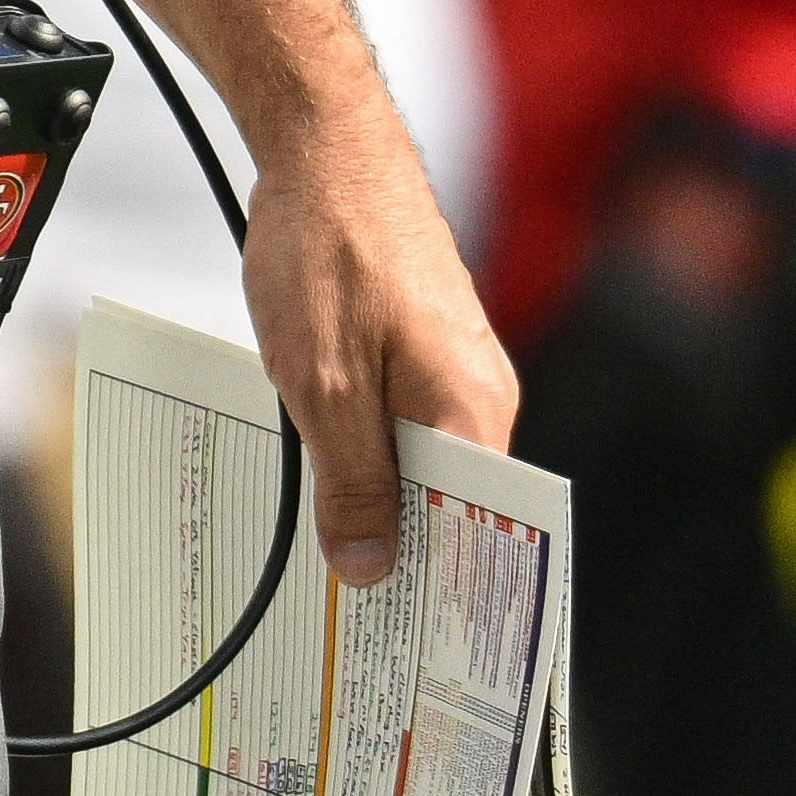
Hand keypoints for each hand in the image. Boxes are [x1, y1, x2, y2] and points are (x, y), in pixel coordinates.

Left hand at [237, 102, 514, 588]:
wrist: (322, 145)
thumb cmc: (329, 248)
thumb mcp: (322, 384)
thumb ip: (352, 481)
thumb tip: (370, 568)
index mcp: (473, 412)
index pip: (477, 533)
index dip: (442, 593)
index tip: (407, 651)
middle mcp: (478, 395)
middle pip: (448, 505)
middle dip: (401, 557)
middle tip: (348, 619)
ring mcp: (449, 368)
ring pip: (416, 464)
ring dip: (371, 503)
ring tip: (325, 561)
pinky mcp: (417, 346)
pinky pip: (397, 423)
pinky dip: (359, 454)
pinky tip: (316, 478)